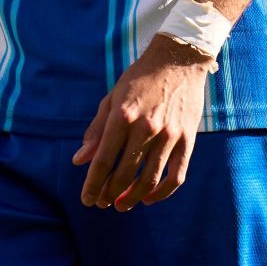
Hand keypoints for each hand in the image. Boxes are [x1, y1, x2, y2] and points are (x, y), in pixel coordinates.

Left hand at [72, 35, 210, 211]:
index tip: (87, 199)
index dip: (93, 184)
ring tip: (122, 205)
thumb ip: (96, 131)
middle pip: (124, 174)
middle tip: (102, 203)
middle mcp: (145, 128)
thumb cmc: (139, 79)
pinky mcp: (187, 139)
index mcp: (122, 116)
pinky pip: (176, 176)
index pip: (102, 160)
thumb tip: (79, 161)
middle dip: (110, 193)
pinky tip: (149, 198)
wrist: (178, 60)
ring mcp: (169, 135)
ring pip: (149, 180)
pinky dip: (162, 193)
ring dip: (133, 197)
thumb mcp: (112, 98)